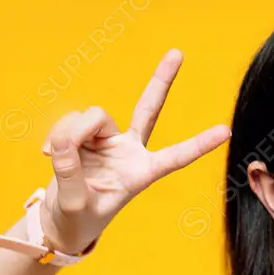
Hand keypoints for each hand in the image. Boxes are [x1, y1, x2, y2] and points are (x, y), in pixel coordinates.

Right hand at [38, 48, 230, 253]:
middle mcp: (130, 151)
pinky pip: (71, 121)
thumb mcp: (74, 205)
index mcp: (142, 173)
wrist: (59, 221)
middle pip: (148, 109)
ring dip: (71, 131)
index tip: (226, 132)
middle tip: (178, 53)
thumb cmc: (77, 221)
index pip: (175, 157)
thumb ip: (70, 173)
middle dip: (161, 80)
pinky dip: (57, 134)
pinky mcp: (84, 136)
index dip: (199, 144)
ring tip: (53, 156)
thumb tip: (64, 141)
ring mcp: (108, 140)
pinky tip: (47, 153)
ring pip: (93, 116)